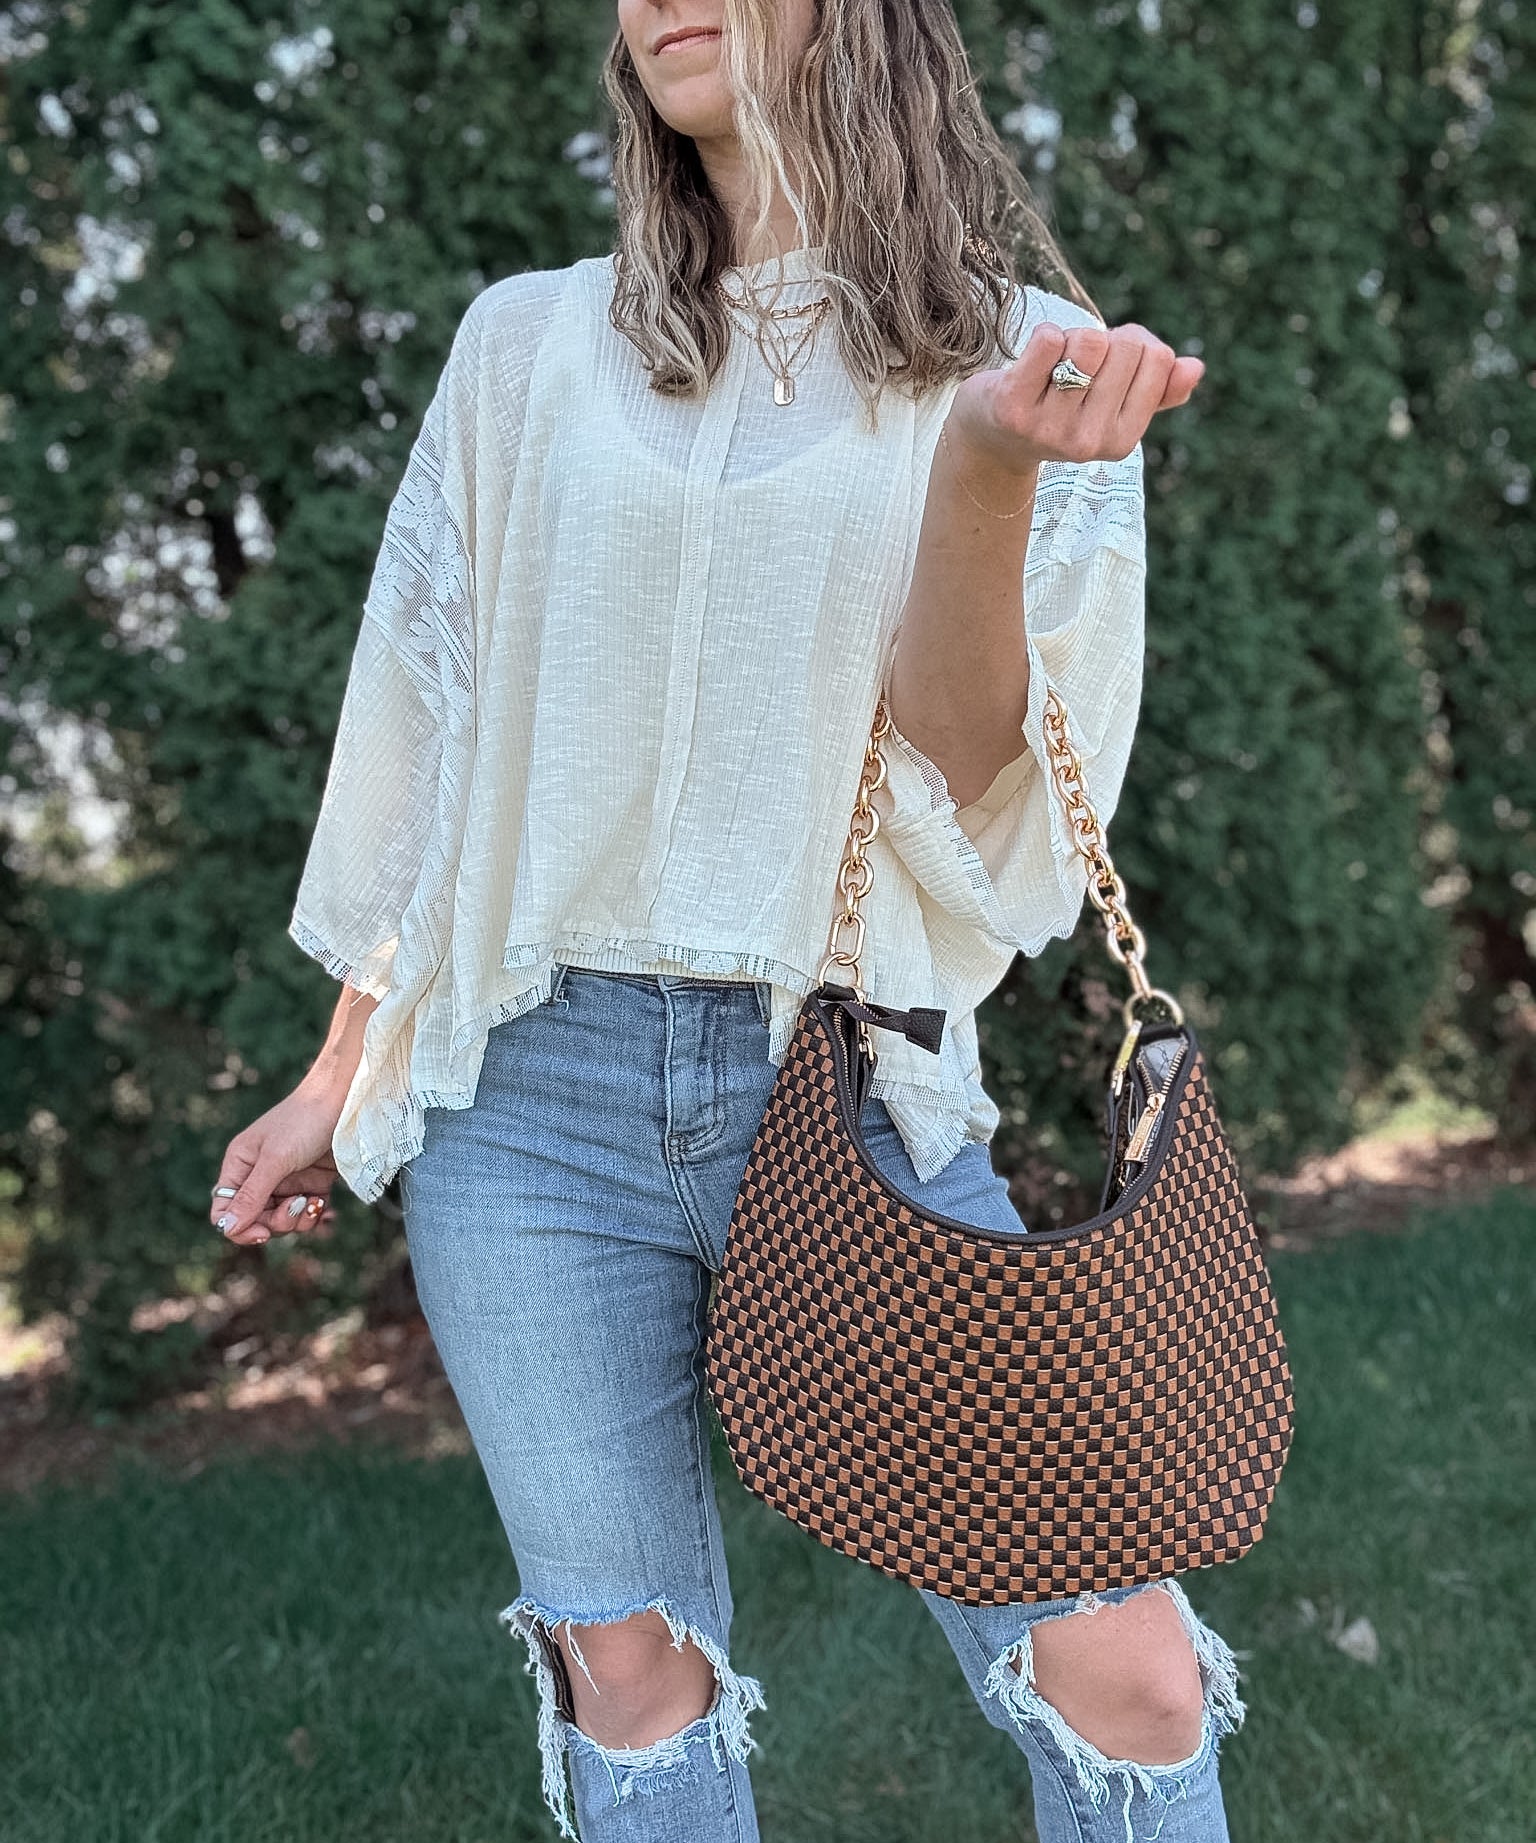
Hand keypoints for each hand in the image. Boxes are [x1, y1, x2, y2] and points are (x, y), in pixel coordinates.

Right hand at [209, 1090, 344, 1247]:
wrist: (346, 1100)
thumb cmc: (304, 1121)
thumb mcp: (276, 1159)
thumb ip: (252, 1195)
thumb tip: (226, 1229)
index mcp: (240, 1165)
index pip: (225, 1211)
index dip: (239, 1228)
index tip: (262, 1233)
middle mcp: (260, 1176)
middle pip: (256, 1220)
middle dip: (277, 1222)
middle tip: (297, 1205)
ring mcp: (287, 1181)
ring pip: (282, 1221)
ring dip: (297, 1219)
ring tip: (312, 1202)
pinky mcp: (312, 1183)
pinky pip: (306, 1214)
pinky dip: (314, 1214)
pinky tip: (323, 1202)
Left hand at [947, 319, 1204, 475]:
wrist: (993, 438)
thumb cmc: (1060, 410)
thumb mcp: (1112, 406)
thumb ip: (1157, 390)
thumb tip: (1194, 367)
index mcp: (1121, 441)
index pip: (1158, 358)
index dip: (1135, 344)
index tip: (1110, 365)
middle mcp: (1087, 443)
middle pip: (1124, 345)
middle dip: (1103, 340)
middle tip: (1075, 365)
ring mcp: (1049, 428)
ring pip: (1087, 340)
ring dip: (1070, 338)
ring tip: (1053, 366)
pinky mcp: (1012, 408)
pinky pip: (1048, 341)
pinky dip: (1043, 335)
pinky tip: (1032, 363)